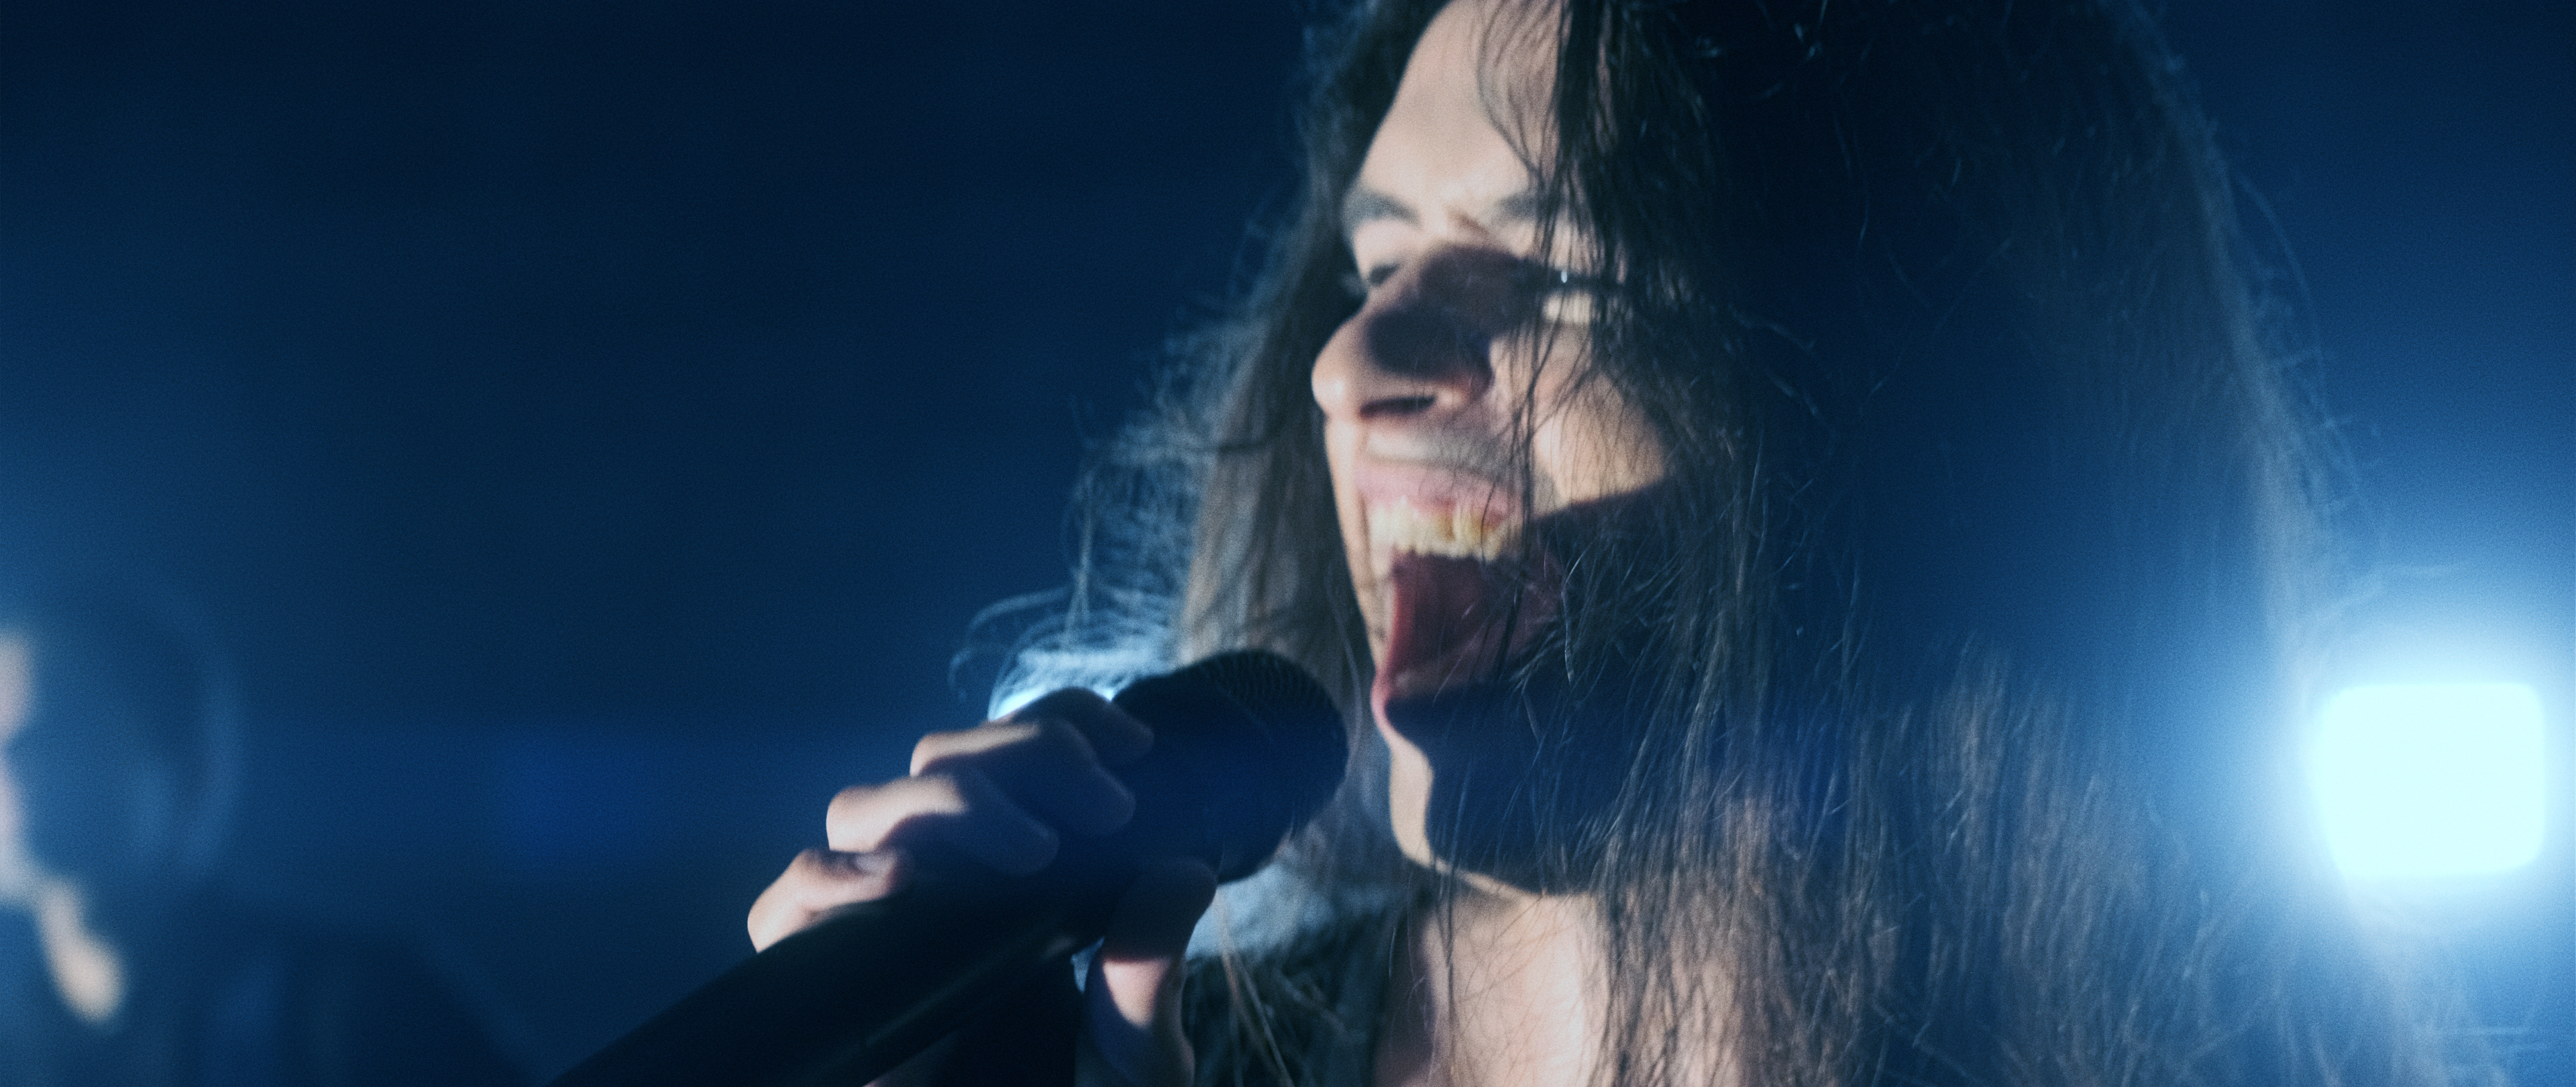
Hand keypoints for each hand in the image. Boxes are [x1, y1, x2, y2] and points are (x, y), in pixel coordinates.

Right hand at [745, 689, 1217, 1086]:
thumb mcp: (1136, 1054)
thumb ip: (1150, 974)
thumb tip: (1186, 872)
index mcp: (1013, 875)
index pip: (1012, 751)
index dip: (1065, 721)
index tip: (1136, 747)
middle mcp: (938, 884)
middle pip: (939, 759)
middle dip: (1025, 754)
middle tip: (1108, 810)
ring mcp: (874, 926)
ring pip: (865, 807)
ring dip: (948, 800)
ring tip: (1032, 853)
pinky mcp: (819, 981)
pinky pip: (785, 906)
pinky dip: (826, 878)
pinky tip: (892, 880)